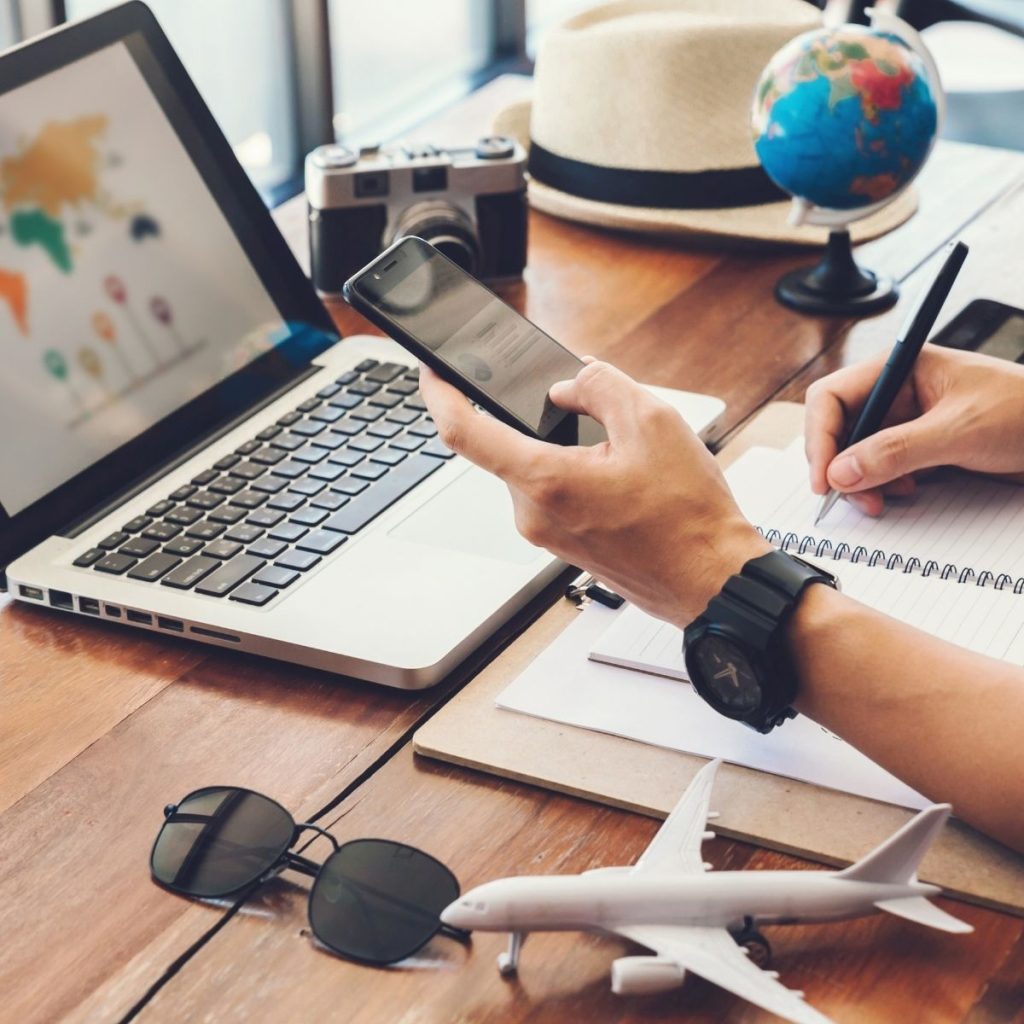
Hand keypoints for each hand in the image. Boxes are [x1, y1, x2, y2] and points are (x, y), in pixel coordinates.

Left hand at [419, 360, 768, 627]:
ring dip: (564, 447)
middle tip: (593, 409)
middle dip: (542, 417)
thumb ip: (599, 386)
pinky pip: (551, 492)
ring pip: (534, 468)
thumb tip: (567, 384)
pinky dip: (573, 471)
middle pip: (510, 443)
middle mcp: (532, 513)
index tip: (432, 370)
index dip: (439, 393)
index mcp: (545, 481)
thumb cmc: (688, 516)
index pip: (463, 431)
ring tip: (623, 454)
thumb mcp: (653, 422)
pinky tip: (620, 477)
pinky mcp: (560, 544)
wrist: (710, 580)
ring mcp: (544, 534)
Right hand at [805, 344, 1023, 515]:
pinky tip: (902, 492)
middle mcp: (896, 391)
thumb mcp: (958, 431)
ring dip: (861, 480)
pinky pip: (880, 465)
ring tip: (880, 500)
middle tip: (851, 497)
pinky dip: (882, 484)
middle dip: (839, 465)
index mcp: (899, 368)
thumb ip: (896, 451)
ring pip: (856, 451)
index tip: (825, 479)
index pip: (832, 398)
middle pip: (838, 427)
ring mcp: (906, 418)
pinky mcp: (919, 444)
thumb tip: (842, 473)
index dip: (821, 439)